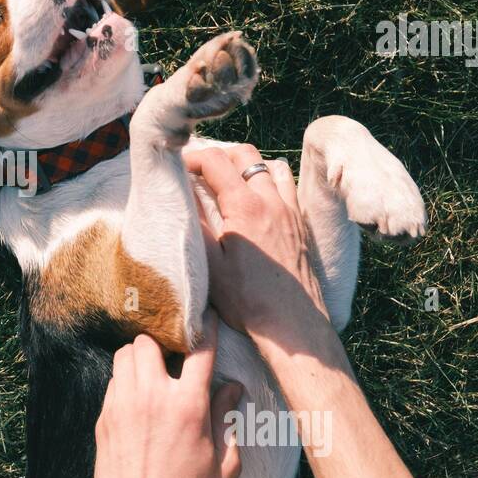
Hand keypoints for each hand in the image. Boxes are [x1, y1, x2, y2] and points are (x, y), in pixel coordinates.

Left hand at [93, 314, 242, 477]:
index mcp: (189, 405)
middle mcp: (153, 396)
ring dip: (139, 358)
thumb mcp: (225, 464)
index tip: (208, 320)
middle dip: (161, 344)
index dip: (207, 330)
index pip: (200, 350)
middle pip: (149, 341)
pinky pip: (112, 382)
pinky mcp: (103, 418)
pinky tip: (135, 398)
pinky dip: (124, 381)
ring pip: (124, 356)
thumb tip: (232, 389)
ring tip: (151, 374)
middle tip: (171, 357)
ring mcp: (123, 405)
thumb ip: (228, 419)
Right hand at [184, 144, 329, 340]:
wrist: (291, 323)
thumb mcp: (210, 263)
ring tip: (227, 183)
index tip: (178, 168)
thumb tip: (183, 193)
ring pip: (269, 166)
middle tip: (199, 173)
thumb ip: (196, 222)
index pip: (216, 161)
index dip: (192, 158)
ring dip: (245, 166)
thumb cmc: (248, 299)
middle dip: (218, 156)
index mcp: (245, 206)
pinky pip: (286, 185)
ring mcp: (290, 210)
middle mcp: (272, 200)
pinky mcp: (300, 223)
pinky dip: (268, 181)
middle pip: (244, 154)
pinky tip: (255, 200)